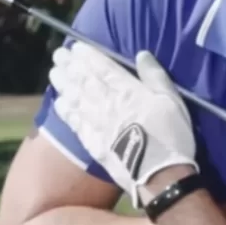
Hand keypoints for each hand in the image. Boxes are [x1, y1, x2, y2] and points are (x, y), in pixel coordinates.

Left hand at [48, 44, 196, 204]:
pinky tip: (58, 103)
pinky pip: (75, 123)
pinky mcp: (93, 144)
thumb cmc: (171, 137)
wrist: (160, 177)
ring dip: (63, 84)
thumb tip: (142, 55)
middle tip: (58, 56)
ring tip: (53, 73)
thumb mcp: (172, 101)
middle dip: (70, 66)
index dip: (88, 56)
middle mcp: (108, 104)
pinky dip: (65, 111)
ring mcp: (98, 125)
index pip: (103, 68)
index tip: (75, 47)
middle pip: (85, 81)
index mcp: (129, 91)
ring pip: (76, 99)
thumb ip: (155, 77)